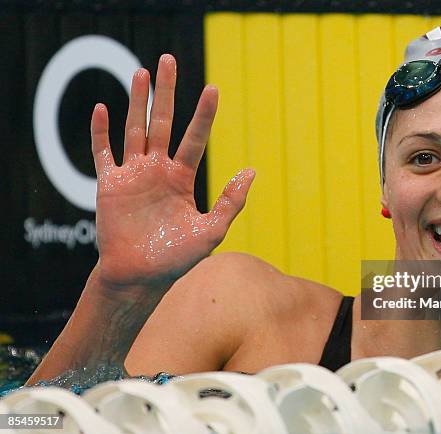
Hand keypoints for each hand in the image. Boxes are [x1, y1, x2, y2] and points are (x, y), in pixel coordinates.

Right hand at [91, 54, 253, 290]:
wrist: (140, 277)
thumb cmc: (176, 259)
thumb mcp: (211, 230)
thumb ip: (231, 201)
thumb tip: (251, 171)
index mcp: (181, 178)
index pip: (195, 138)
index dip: (204, 115)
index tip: (214, 89)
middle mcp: (157, 170)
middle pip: (162, 122)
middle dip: (166, 92)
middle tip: (169, 60)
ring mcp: (133, 175)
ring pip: (135, 129)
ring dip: (136, 101)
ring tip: (142, 73)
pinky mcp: (109, 185)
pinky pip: (103, 153)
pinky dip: (101, 132)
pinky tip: (103, 108)